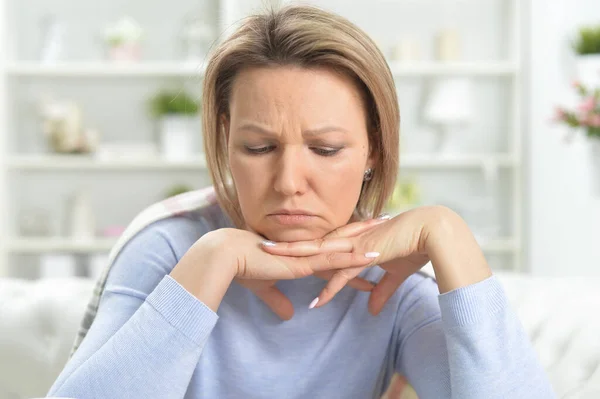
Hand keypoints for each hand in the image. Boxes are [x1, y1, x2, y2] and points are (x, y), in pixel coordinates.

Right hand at [193, 221, 385, 319]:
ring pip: (345, 246)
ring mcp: (308, 255)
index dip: (349, 244)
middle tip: (387, 222)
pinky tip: (372, 257)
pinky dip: (355, 258)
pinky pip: (335, 260)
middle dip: (366, 232)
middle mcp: (309, 250)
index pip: (332, 249)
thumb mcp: (266, 287)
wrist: (229, 256)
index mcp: (302, 253)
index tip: (366, 239)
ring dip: (368, 241)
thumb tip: (289, 315)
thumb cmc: (243, 268)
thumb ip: (278, 300)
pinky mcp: (304, 263)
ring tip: (389, 234)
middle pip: (343, 239)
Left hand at [261, 206, 491, 314]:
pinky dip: (330, 289)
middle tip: (261, 247)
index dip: (299, 245)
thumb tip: (372, 309)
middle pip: (310, 243)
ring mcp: (356, 246)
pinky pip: (343, 275)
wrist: (432, 232)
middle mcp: (349, 239)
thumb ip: (380, 291)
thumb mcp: (393, 273)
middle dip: (286, 246)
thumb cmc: (413, 246)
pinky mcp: (366, 256)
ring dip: (295, 259)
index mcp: (352, 238)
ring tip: (270, 261)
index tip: (281, 247)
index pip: (319, 242)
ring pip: (318, 253)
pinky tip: (316, 302)